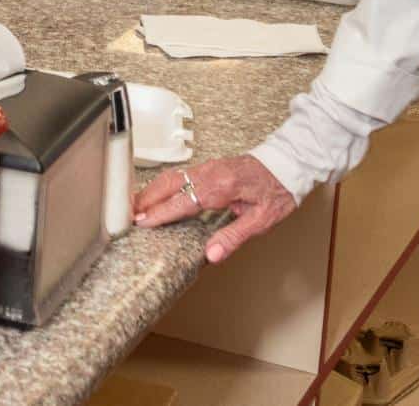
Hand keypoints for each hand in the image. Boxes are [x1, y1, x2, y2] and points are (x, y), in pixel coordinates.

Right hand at [133, 155, 297, 262]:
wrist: (289, 164)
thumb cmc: (278, 191)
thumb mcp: (262, 220)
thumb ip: (234, 236)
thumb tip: (211, 254)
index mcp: (221, 186)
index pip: (182, 201)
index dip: (160, 213)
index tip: (141, 222)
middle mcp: (211, 173)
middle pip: (170, 183)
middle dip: (147, 198)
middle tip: (128, 215)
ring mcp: (209, 167)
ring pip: (173, 176)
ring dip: (153, 190)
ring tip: (136, 206)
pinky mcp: (210, 166)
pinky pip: (180, 173)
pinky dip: (164, 184)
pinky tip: (158, 193)